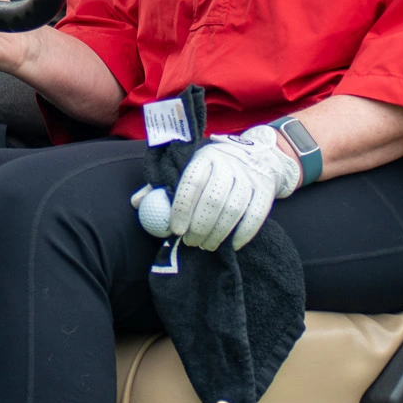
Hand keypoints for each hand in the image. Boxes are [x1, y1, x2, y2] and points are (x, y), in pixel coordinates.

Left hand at [168, 126, 303, 251]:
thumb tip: (136, 203)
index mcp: (205, 156)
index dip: (181, 208)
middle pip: (213, 199)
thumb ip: (162, 185)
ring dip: (218, 234)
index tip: (175, 230)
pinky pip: (255, 217)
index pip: (191, 182)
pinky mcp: (266, 190)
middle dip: (199, 226)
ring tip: (205, 246)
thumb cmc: (213, 169)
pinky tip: (231, 245)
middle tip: (190, 242)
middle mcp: (229, 163)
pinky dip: (242, 234)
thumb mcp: (188, 168)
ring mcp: (250, 176)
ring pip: (234, 210)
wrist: (257, 156)